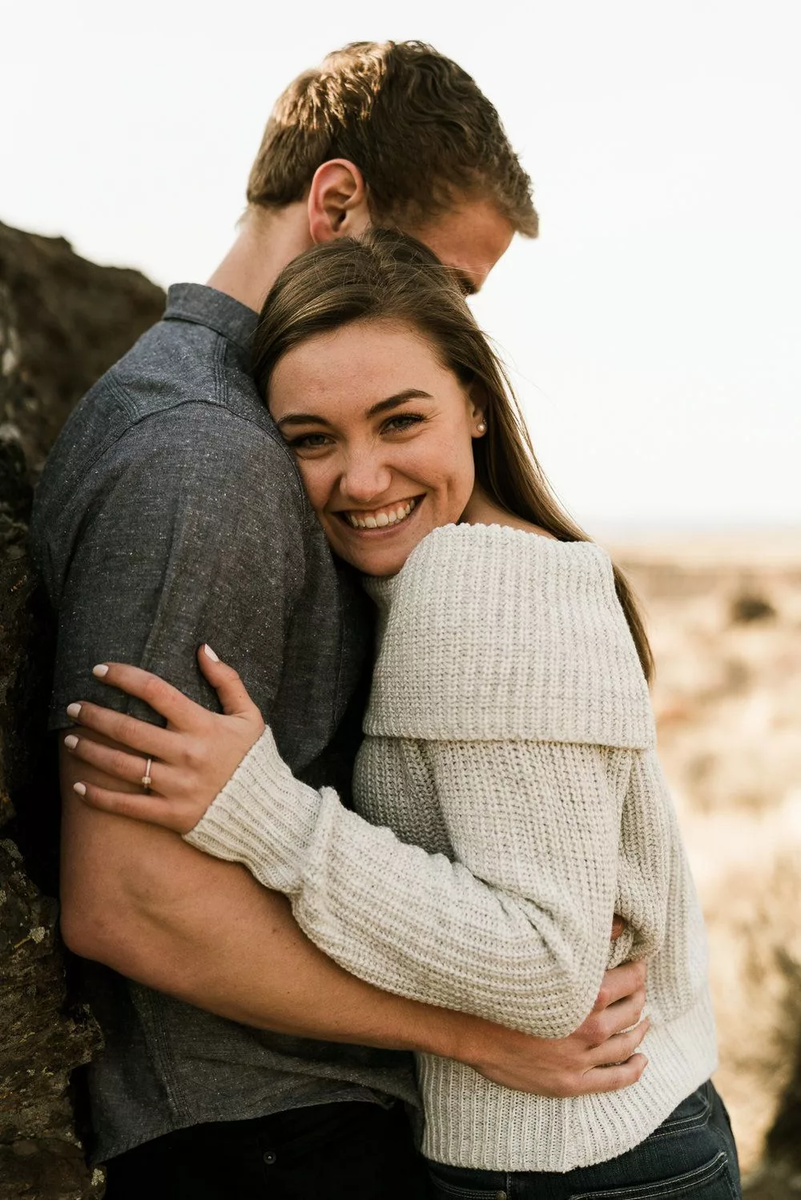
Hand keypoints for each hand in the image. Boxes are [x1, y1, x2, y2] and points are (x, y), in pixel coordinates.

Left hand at [63, 646, 264, 833]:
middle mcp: (186, 753)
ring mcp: (176, 786)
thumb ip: (227, 680)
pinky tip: (78, 786)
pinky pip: (126, 806)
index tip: (99, 671)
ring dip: (90, 751)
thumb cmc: (253, 760)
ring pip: (121, 765)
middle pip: (128, 728)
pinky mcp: (171, 814)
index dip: (123, 677)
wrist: (267, 812)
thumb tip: (203, 648)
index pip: (155, 691)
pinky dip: (99, 797)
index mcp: (202, 725)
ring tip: (69, 740)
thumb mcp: (249, 716)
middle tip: (72, 707)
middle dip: (94, 715)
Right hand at [461, 959, 648, 1096]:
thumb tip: (619, 924)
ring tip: (643, 1021)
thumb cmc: (504, 982)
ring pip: (627, 1044)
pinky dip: (633, 1070)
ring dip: (640, 1030)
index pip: (631, 981)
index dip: (637, 970)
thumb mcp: (543, 954)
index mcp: (589, 994)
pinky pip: (615, 1080)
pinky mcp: (570, 1083)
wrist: (468, 1026)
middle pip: (632, 1012)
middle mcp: (592, 1028)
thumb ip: (585, 941)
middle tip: (637, 990)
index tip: (636, 964)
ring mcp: (582, 1059)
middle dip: (639, 998)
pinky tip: (640, 1061)